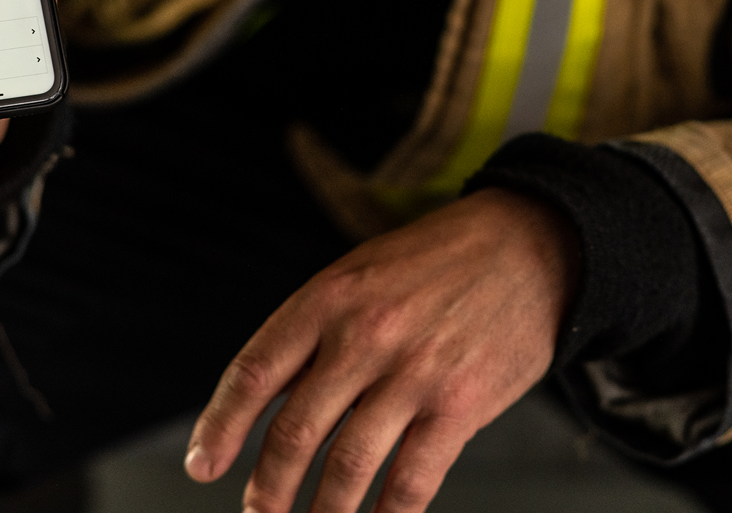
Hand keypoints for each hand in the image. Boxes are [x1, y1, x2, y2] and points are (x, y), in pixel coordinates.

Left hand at [185, 188, 579, 512]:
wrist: (529, 244)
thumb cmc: (438, 261)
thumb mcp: (362, 272)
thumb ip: (318, 333)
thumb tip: (274, 404)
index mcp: (330, 296)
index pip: (256, 371)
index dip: (220, 426)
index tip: (202, 466)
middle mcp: (365, 335)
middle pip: (296, 431)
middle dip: (268, 487)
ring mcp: (415, 373)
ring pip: (348, 466)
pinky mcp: (462, 405)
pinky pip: (412, 480)